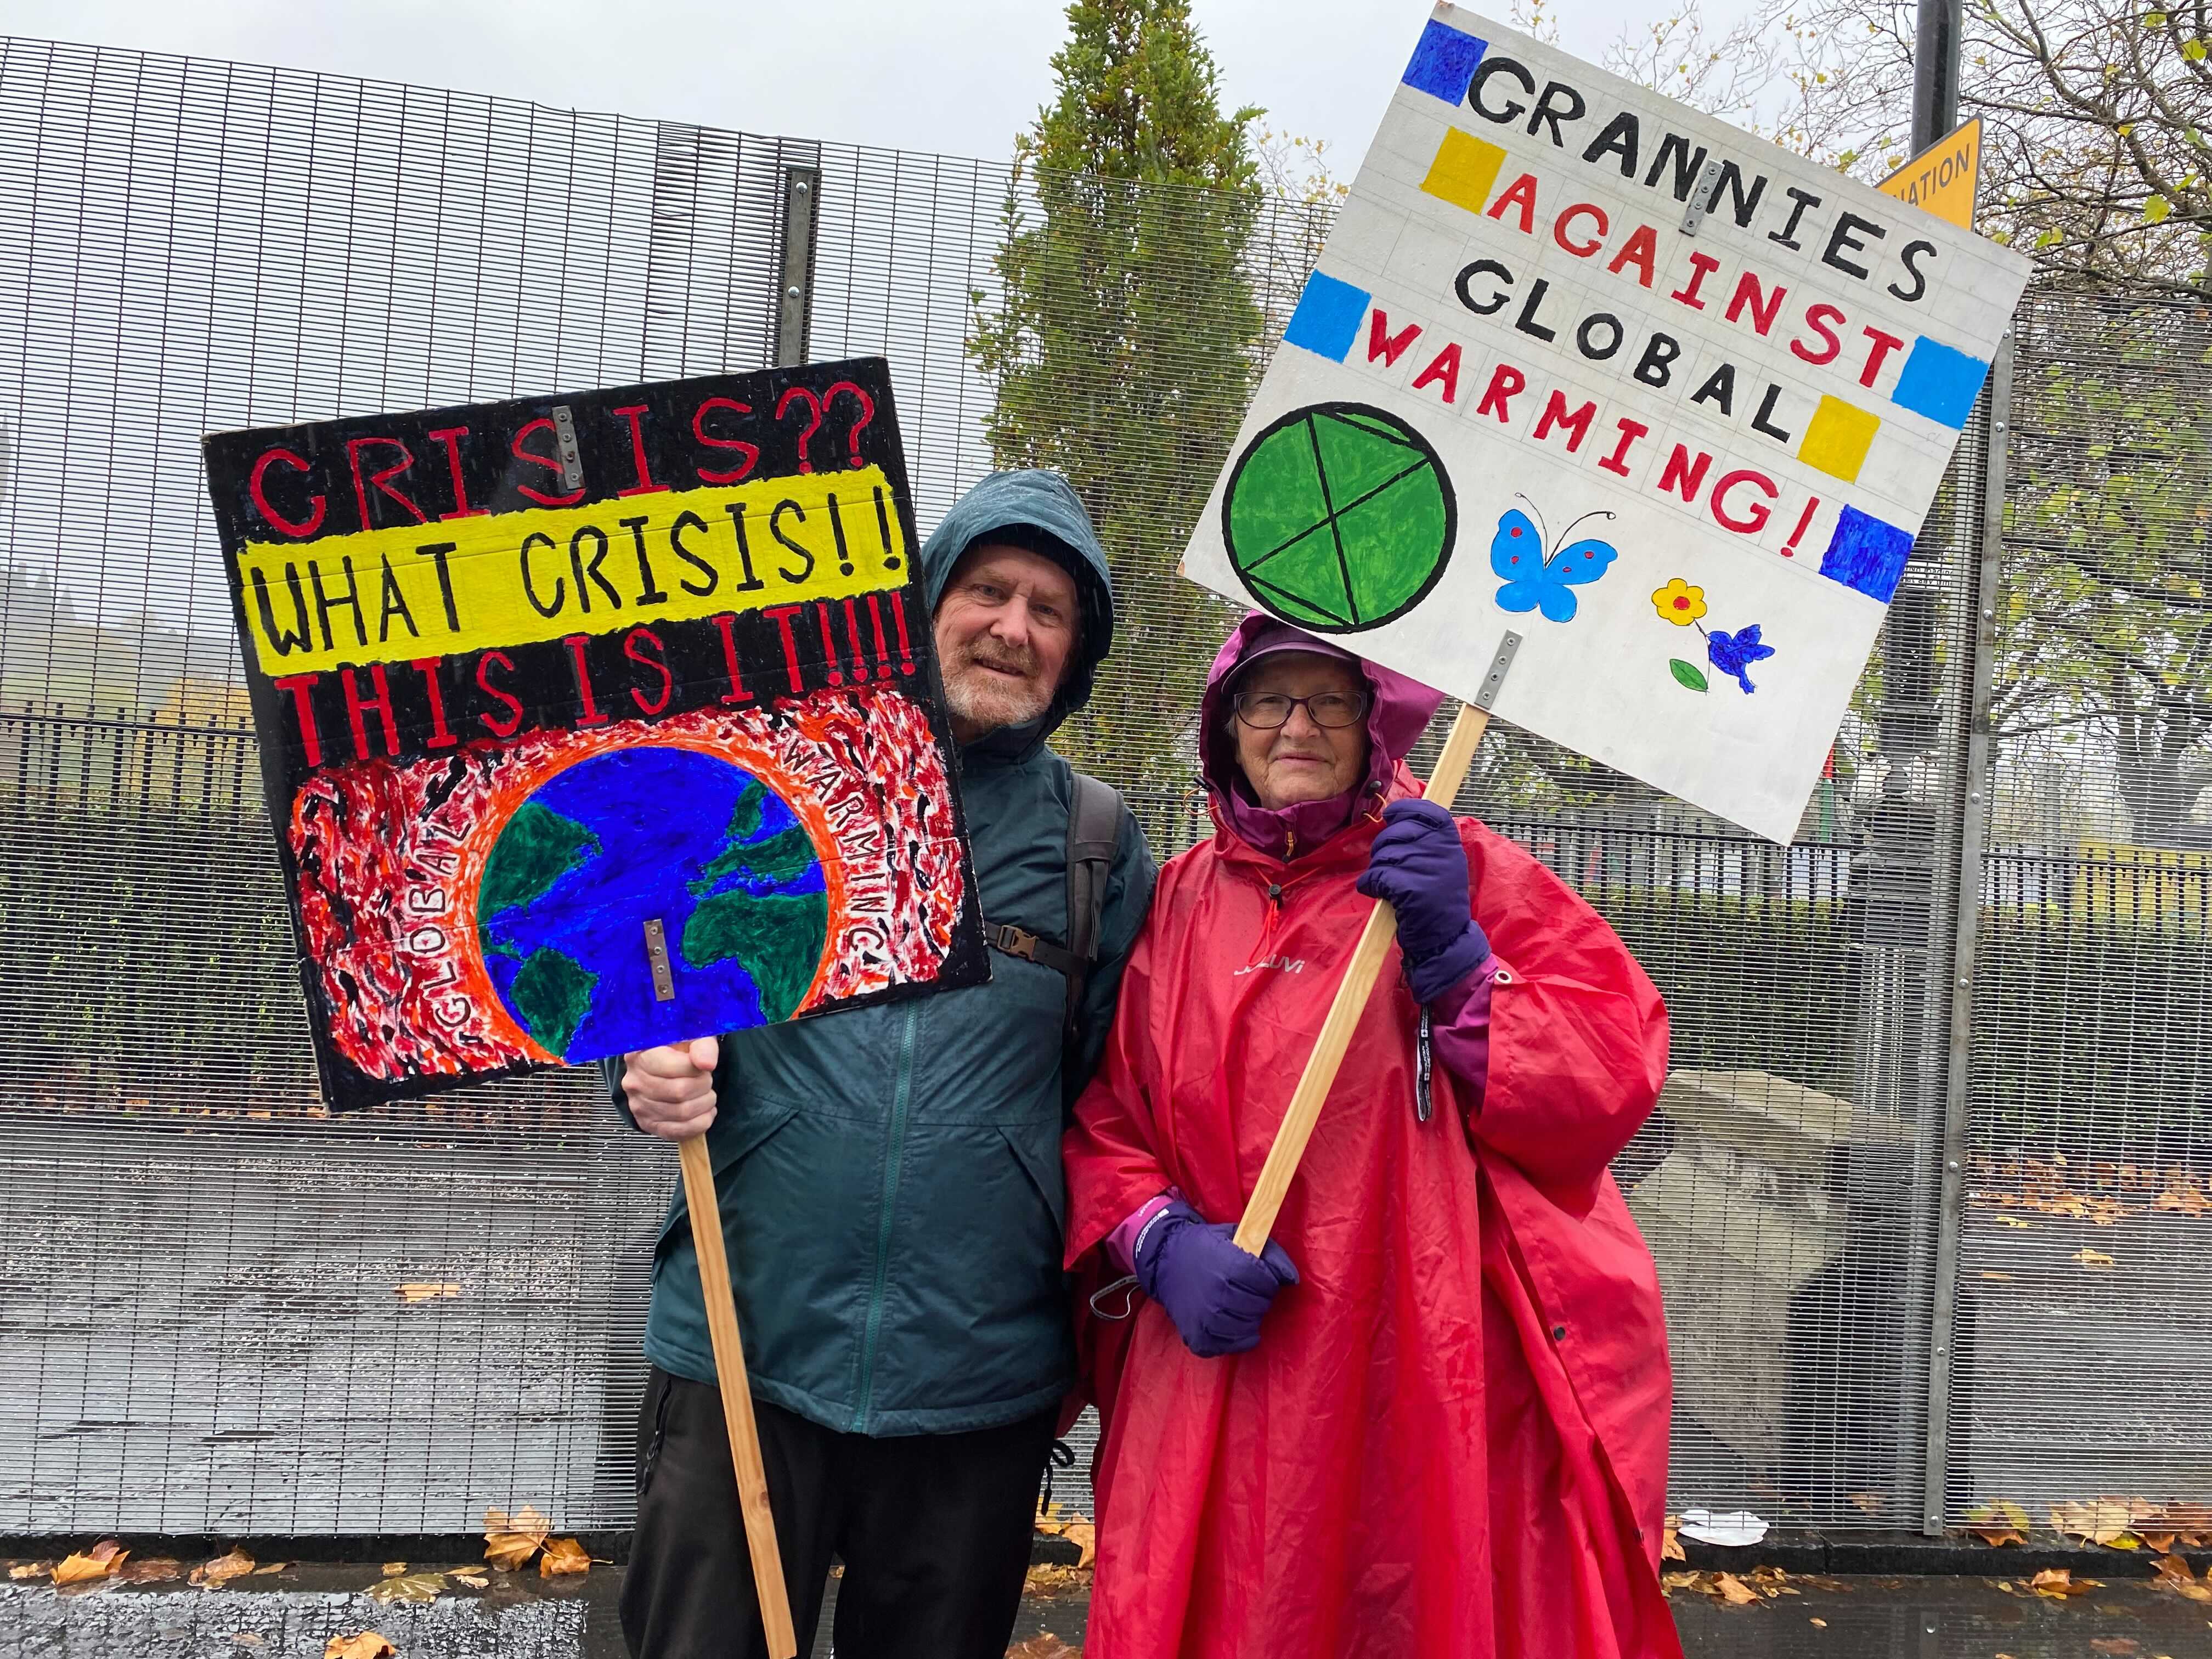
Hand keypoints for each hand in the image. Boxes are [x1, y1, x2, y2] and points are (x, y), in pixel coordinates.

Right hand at [623, 1037, 720, 1139]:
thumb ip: (703, 1045)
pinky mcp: (648, 1123)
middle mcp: (634, 1081)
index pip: (673, 1067)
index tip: (703, 1065)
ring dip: (704, 1104)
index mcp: (641, 1054)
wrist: (660, 1068)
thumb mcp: (692, 1037)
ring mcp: (639, 1105)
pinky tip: (704, 1111)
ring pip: (682, 1112)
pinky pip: (678, 1131)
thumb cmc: (678, 1050)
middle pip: (679, 1092)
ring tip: (706, 1094)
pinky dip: (700, 1123)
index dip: (697, 1069)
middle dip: (703, 1086)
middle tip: (706, 1080)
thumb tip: (707, 1063)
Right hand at [1134, 1200, 1298, 1358]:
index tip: (1256, 1276)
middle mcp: (1219, 1295)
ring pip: (1248, 1329)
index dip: (1266, 1280)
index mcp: (1232, 1268)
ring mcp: (1207, 1319)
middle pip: (1260, 1307)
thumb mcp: (1239, 1236)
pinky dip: (1236, 1338)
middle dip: (1258, 1298)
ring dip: (1249, 1318)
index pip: (1268, 1285)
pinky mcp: (1198, 1337)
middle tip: (1244, 1290)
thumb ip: (1272, 1255)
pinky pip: (1231, 1346)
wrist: (1166, 1260)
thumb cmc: (1208, 1247)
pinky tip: (1230, 1323)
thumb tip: (1293, 1280)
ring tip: (1237, 1305)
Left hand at [1356, 799, 1489, 1003]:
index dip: (1404, 809)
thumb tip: (1396, 815)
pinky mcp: (1409, 887)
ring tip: (1386, 884)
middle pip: (1395, 833)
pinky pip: (1377, 876)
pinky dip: (1371, 884)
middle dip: (1383, 848)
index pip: (1426, 810)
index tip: (1390, 816)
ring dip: (1377, 870)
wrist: (1444, 937)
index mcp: (1450, 842)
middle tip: (1387, 866)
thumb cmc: (1438, 900)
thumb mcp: (1443, 864)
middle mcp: (1440, 850)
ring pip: (1383, 855)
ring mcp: (1425, 868)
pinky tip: (1377, 892)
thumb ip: (1427, 839)